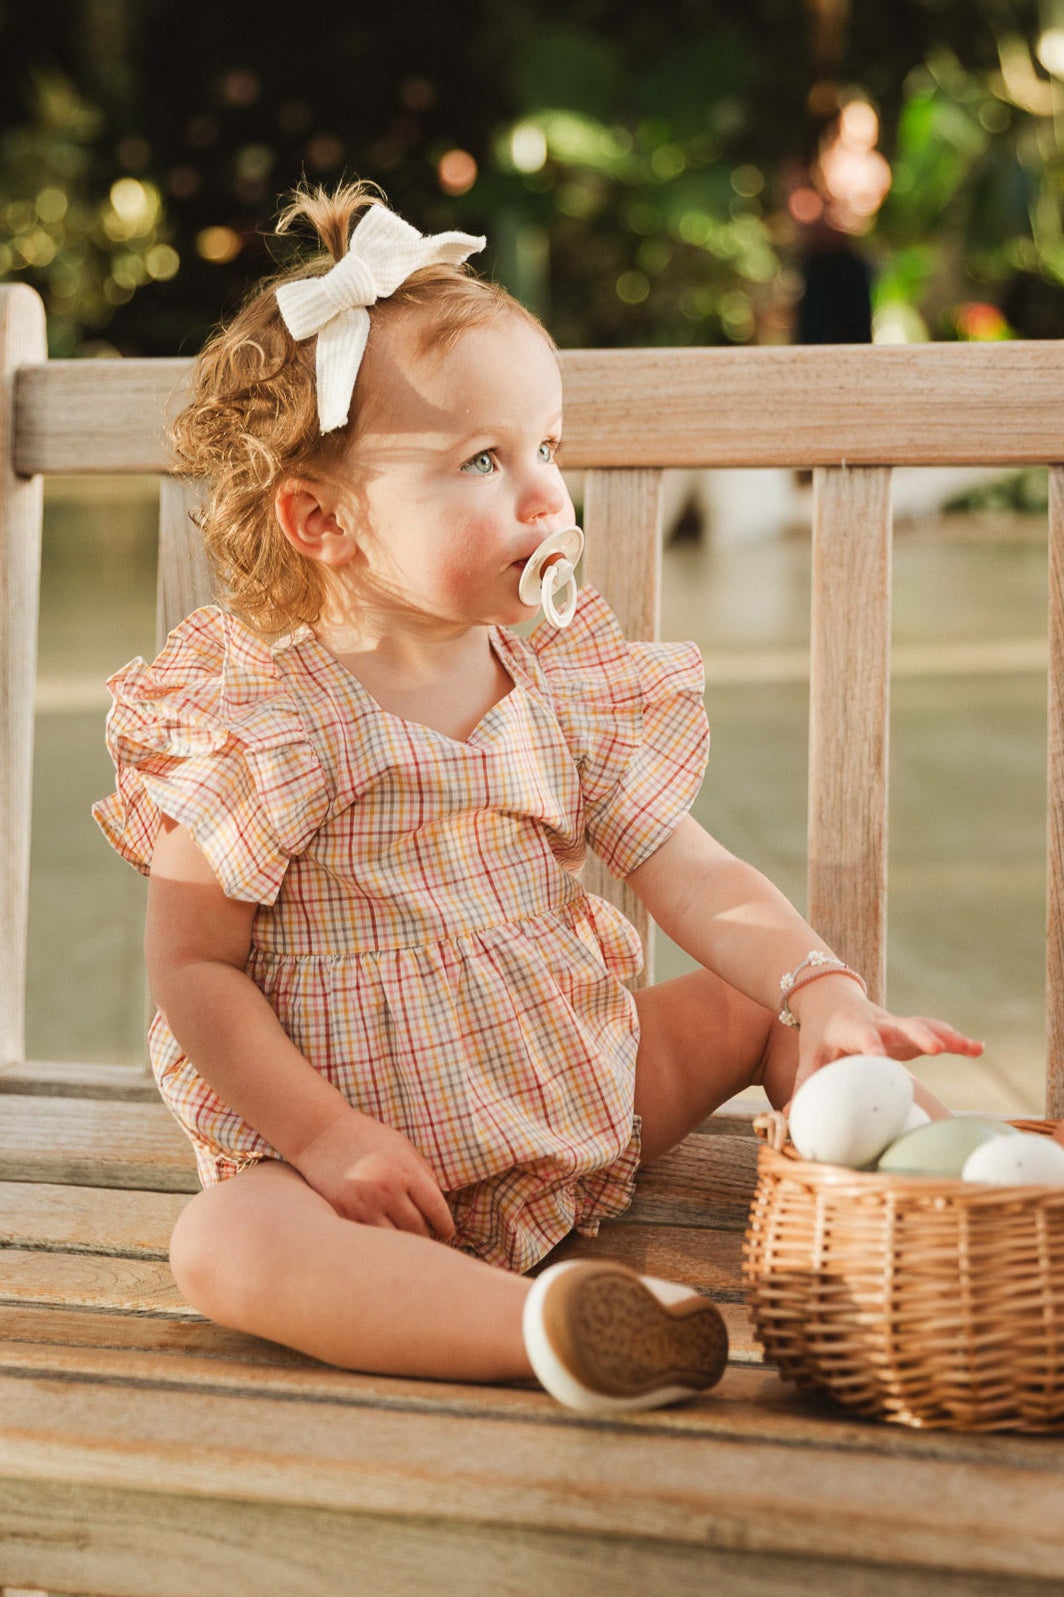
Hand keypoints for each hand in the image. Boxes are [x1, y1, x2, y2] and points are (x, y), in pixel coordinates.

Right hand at [292, 1109, 455, 1242]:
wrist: (320, 1133)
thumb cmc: (366, 1137)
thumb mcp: (402, 1146)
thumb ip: (422, 1172)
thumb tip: (439, 1203)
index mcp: (406, 1171)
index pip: (436, 1209)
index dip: (445, 1225)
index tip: (447, 1233)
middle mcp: (387, 1190)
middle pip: (417, 1229)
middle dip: (427, 1238)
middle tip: (430, 1242)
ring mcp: (363, 1204)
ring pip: (393, 1239)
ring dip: (403, 1245)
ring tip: (409, 1247)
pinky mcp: (343, 1214)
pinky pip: (367, 1237)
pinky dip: (378, 1243)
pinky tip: (383, 1244)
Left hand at [789, 974, 983, 1095]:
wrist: (831, 1000)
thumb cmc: (820, 1037)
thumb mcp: (810, 1058)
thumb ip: (804, 1087)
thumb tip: (791, 1118)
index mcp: (850, 1029)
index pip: (862, 1036)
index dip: (871, 1046)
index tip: (881, 1057)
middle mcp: (878, 1024)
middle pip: (900, 1026)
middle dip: (917, 1035)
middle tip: (934, 1048)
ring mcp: (897, 1026)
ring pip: (924, 1025)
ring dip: (946, 1036)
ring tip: (969, 1047)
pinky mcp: (910, 1031)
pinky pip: (936, 1031)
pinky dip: (956, 1040)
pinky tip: (978, 1049)